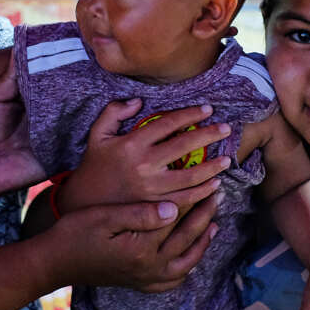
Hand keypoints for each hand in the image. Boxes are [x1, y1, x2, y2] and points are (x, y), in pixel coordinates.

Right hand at [50, 194, 219, 292]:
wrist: (54, 263)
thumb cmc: (75, 233)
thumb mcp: (105, 217)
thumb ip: (140, 214)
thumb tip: (173, 207)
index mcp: (142, 248)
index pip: (177, 218)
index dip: (194, 196)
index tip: (210, 179)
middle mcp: (149, 268)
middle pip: (187, 238)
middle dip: (205, 215)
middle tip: (218, 194)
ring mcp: (145, 279)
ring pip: (186, 262)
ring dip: (203, 241)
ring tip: (214, 222)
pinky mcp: (139, 284)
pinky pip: (173, 280)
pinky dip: (188, 266)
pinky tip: (191, 254)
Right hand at [58, 99, 229, 213]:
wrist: (83, 203)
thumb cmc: (92, 167)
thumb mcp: (97, 135)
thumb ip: (113, 112)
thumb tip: (138, 101)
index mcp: (131, 144)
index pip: (168, 124)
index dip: (190, 115)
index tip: (207, 109)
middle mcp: (144, 165)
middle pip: (184, 147)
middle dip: (209, 136)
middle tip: (226, 129)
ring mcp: (151, 189)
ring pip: (190, 177)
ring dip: (212, 168)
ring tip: (226, 160)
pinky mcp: (154, 208)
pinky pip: (184, 200)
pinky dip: (202, 194)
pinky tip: (214, 187)